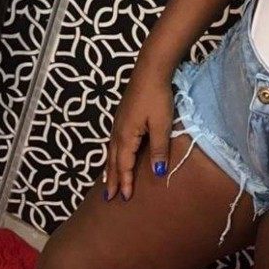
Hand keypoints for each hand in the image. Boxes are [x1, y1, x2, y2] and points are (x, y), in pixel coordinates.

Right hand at [102, 68, 173, 201]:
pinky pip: (113, 142)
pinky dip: (112, 154)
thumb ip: (159, 149)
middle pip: (112, 161)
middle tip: (108, 197)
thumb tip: (157, 172)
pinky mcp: (122, 115)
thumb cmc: (157, 97)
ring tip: (106, 181)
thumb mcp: (162, 124)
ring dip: (109, 167)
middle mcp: (117, 131)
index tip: (124, 198)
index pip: (124, 165)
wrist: (150, 70)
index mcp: (126, 136)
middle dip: (111, 179)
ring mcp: (118, 122)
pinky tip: (115, 153)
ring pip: (111, 151)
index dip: (124, 182)